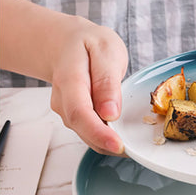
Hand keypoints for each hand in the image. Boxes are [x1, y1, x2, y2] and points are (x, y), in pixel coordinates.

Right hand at [48, 15, 127, 153]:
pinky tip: (122, 138)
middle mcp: (63, 99)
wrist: (65, 44)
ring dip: (108, 143)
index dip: (98, 133)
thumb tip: (110, 112)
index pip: (80, 112)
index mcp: (70, 79)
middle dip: (107, 144)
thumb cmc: (88, 44)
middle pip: (82, 129)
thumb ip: (107, 81)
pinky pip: (90, 132)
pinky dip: (106, 138)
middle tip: (133, 150)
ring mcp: (66, 110)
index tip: (118, 145)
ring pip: (86, 135)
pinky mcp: (75, 117)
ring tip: (131, 144)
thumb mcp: (106, 50)